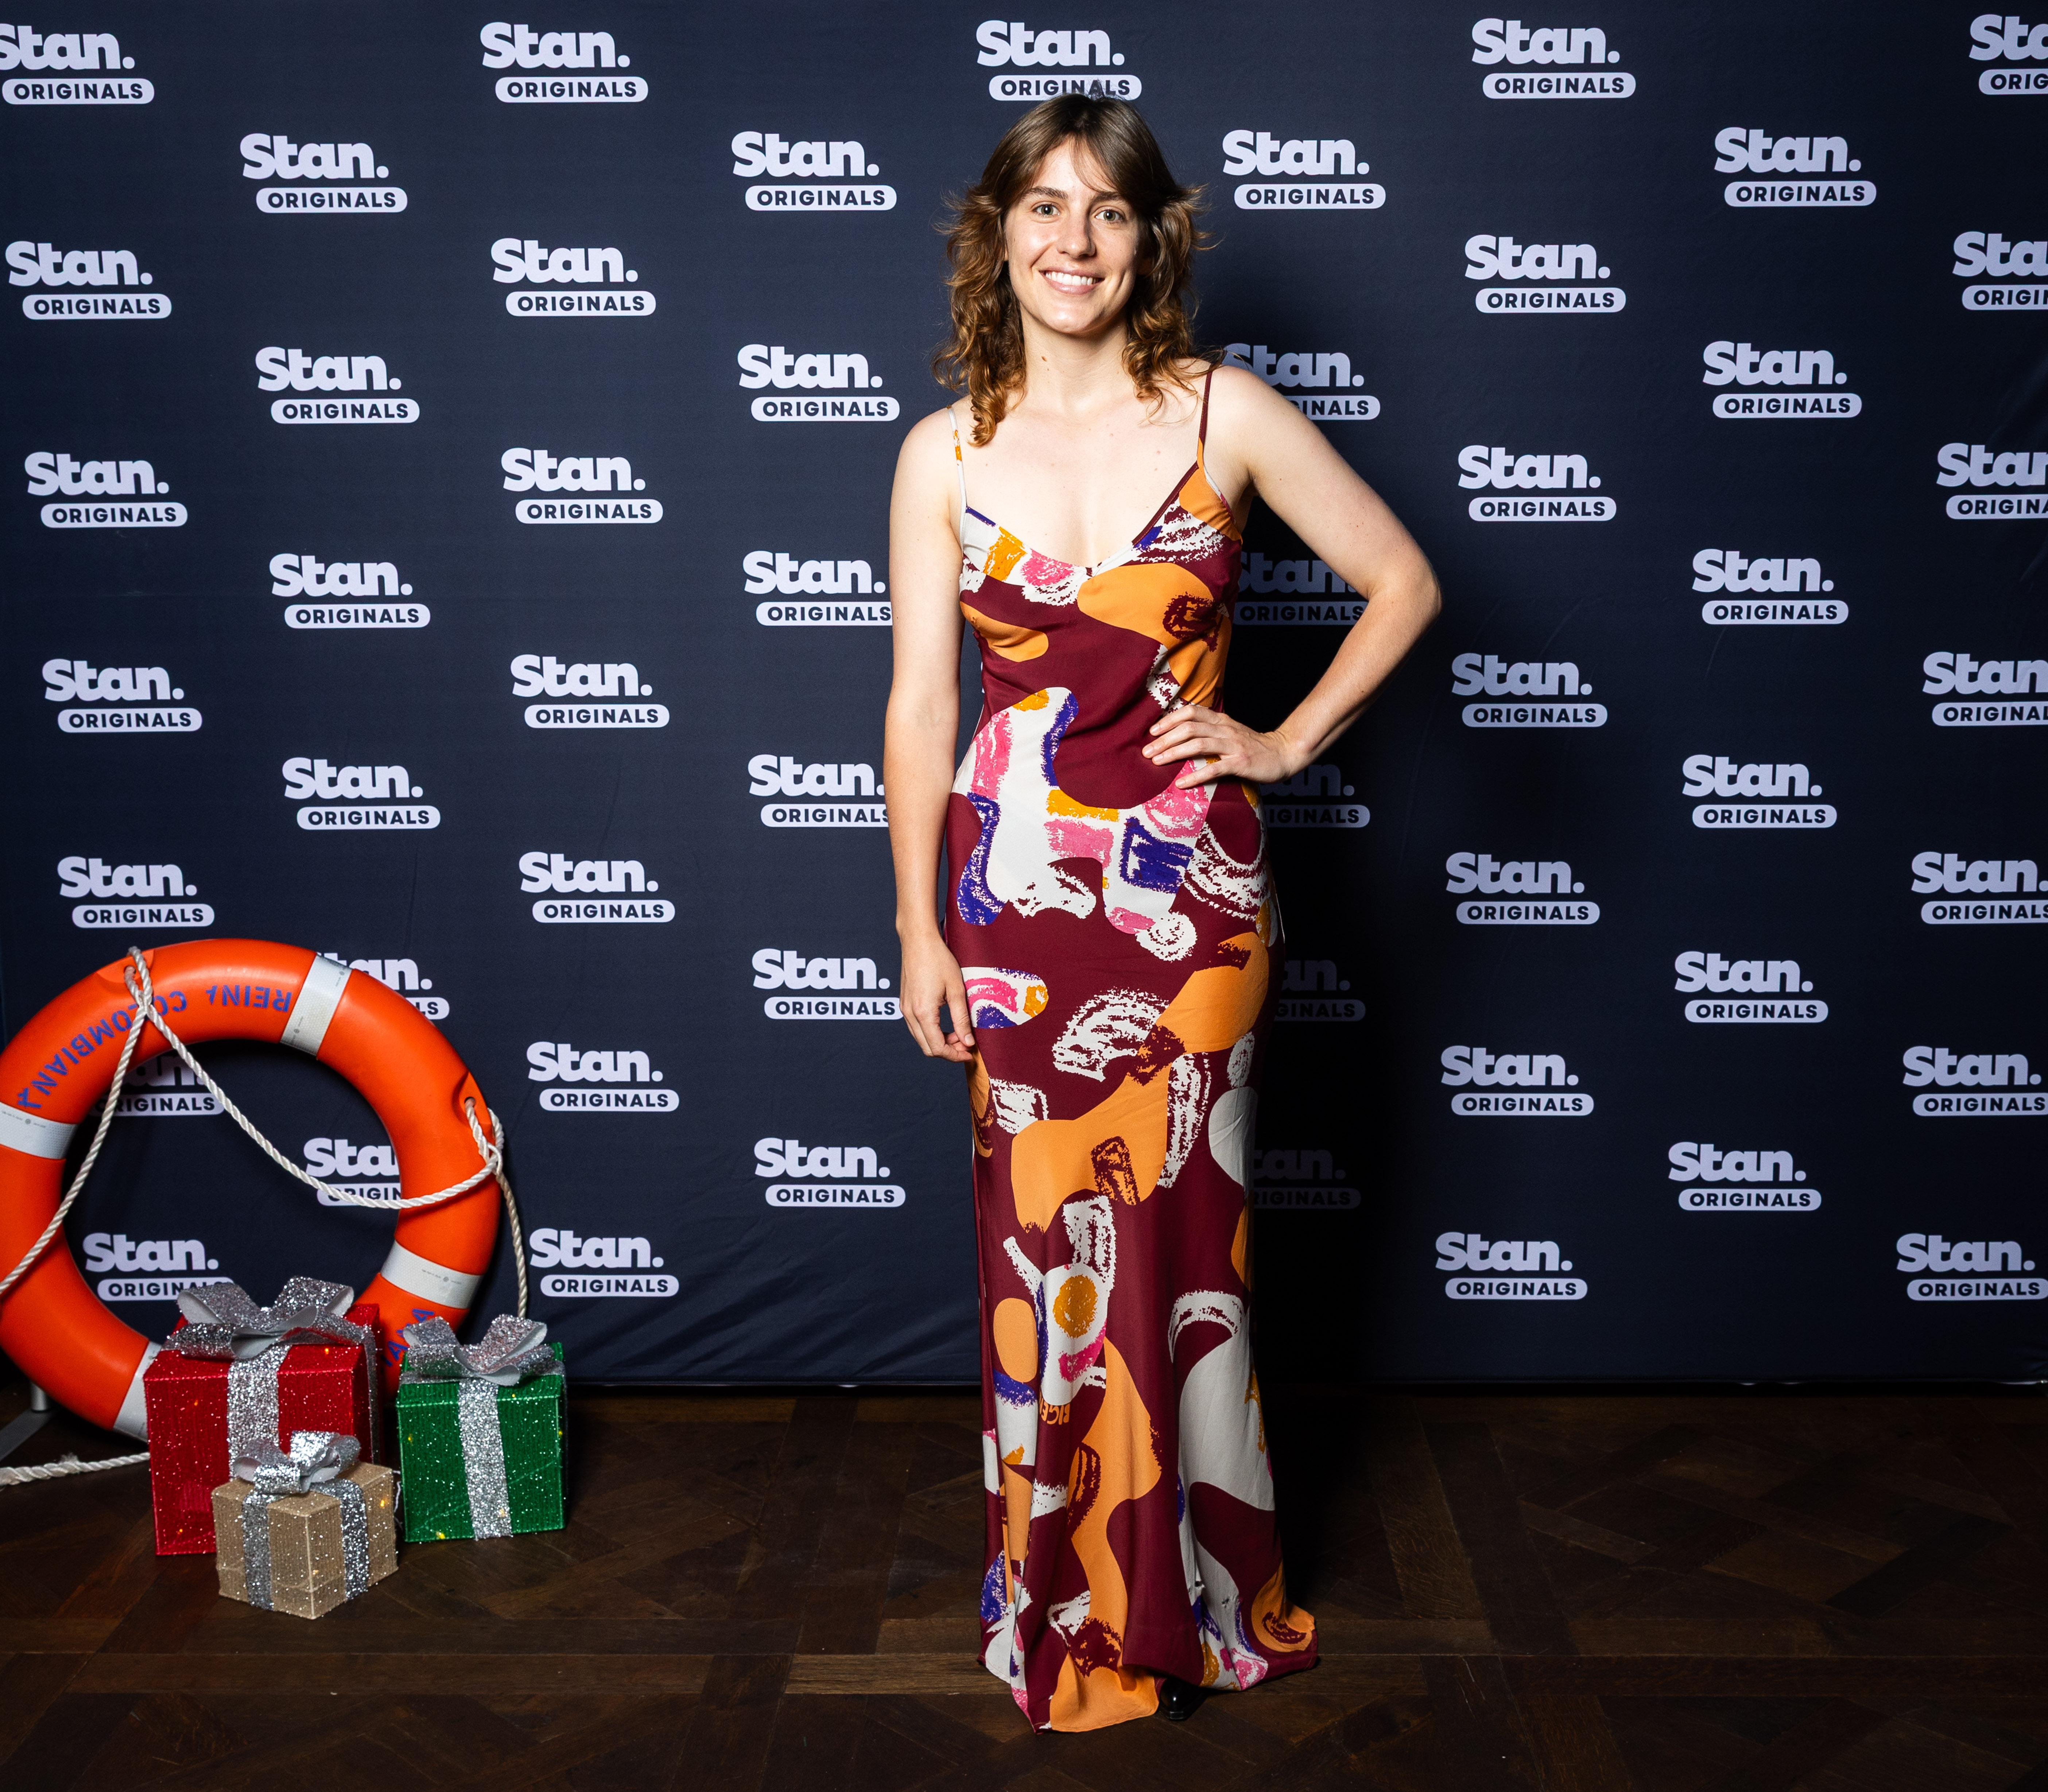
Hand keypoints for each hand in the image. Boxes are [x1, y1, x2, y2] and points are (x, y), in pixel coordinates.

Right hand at [898, 931, 975, 1061]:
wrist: (918, 940)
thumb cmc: (939, 960)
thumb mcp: (957, 990)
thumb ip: (961, 1019)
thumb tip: (967, 1042)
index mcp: (923, 1013)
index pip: (937, 1048)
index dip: (955, 1055)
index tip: (970, 1053)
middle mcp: (910, 1014)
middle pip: (927, 1048)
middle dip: (948, 1051)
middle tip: (967, 1043)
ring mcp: (905, 1009)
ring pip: (921, 1038)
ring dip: (940, 1041)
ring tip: (959, 1032)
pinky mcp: (905, 1003)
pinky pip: (917, 1027)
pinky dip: (932, 1031)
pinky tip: (946, 1022)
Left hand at [1143, 702, 1297, 788]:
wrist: (1283, 753)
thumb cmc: (1252, 746)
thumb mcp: (1229, 732)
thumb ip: (1209, 730)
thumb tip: (1180, 734)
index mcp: (1221, 720)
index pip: (1191, 712)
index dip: (1169, 720)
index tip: (1152, 731)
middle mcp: (1225, 729)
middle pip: (1189, 727)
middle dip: (1165, 739)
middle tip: (1147, 752)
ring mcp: (1233, 745)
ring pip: (1198, 744)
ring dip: (1174, 753)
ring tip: (1156, 762)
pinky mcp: (1240, 763)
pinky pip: (1214, 768)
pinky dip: (1195, 775)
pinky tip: (1181, 783)